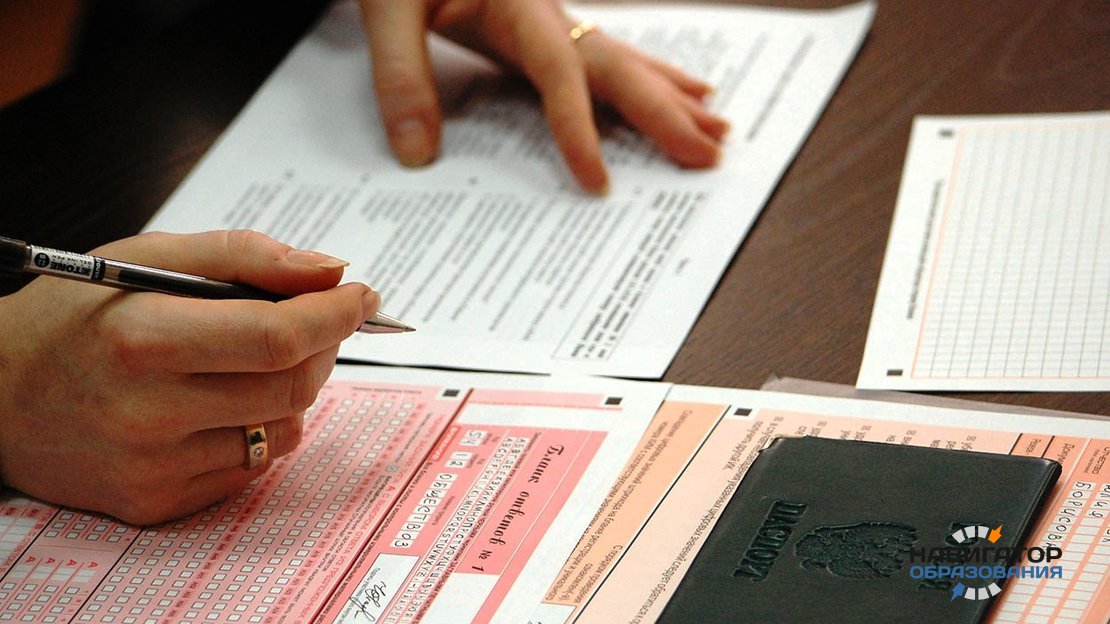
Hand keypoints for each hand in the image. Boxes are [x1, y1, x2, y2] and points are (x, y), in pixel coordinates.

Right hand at [0, 230, 377, 524]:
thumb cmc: (74, 318)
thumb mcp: (147, 258)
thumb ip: (245, 256)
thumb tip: (330, 271)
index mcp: (143, 338)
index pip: (279, 336)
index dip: (335, 314)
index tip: (361, 295)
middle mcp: (147, 412)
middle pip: (294, 386)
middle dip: (322, 346)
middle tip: (311, 321)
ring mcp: (153, 467)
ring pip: (284, 429)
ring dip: (294, 389)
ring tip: (254, 360)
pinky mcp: (157, 503)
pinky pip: (252, 467)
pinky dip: (260, 428)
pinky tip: (223, 403)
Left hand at [359, 0, 729, 193]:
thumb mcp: (386, 9)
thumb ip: (399, 77)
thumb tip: (418, 154)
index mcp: (516, 3)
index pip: (559, 73)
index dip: (580, 128)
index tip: (596, 181)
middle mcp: (546, 10)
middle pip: (617, 64)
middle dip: (666, 112)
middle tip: (707, 153)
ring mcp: (550, 18)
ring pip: (623, 58)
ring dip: (669, 95)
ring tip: (716, 124)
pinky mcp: (543, 27)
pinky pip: (605, 58)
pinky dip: (646, 78)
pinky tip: (672, 89)